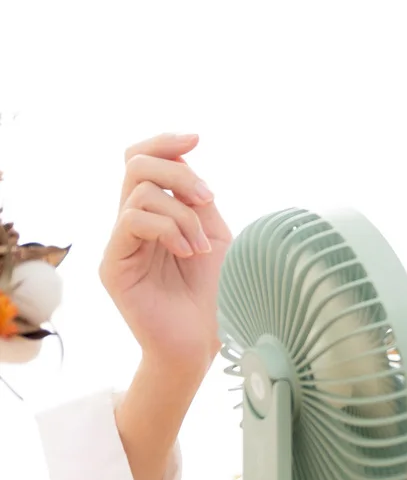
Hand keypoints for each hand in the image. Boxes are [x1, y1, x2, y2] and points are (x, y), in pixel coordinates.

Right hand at [99, 132, 231, 375]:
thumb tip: (186, 158)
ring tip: (201, 246)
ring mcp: (120, 244)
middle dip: (177, 171)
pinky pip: (132, 221)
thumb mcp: (216, 234)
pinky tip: (188, 252)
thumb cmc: (220, 292)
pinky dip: (168, 229)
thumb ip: (197, 199)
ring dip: (182, 214)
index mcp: (158, 212)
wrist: (208, 341)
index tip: (197, 138)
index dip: (164, 143)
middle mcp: (134, 223)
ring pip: (138, 192)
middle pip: (135, 164)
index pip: (143, 161)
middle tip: (208, 199)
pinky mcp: (113, 265)